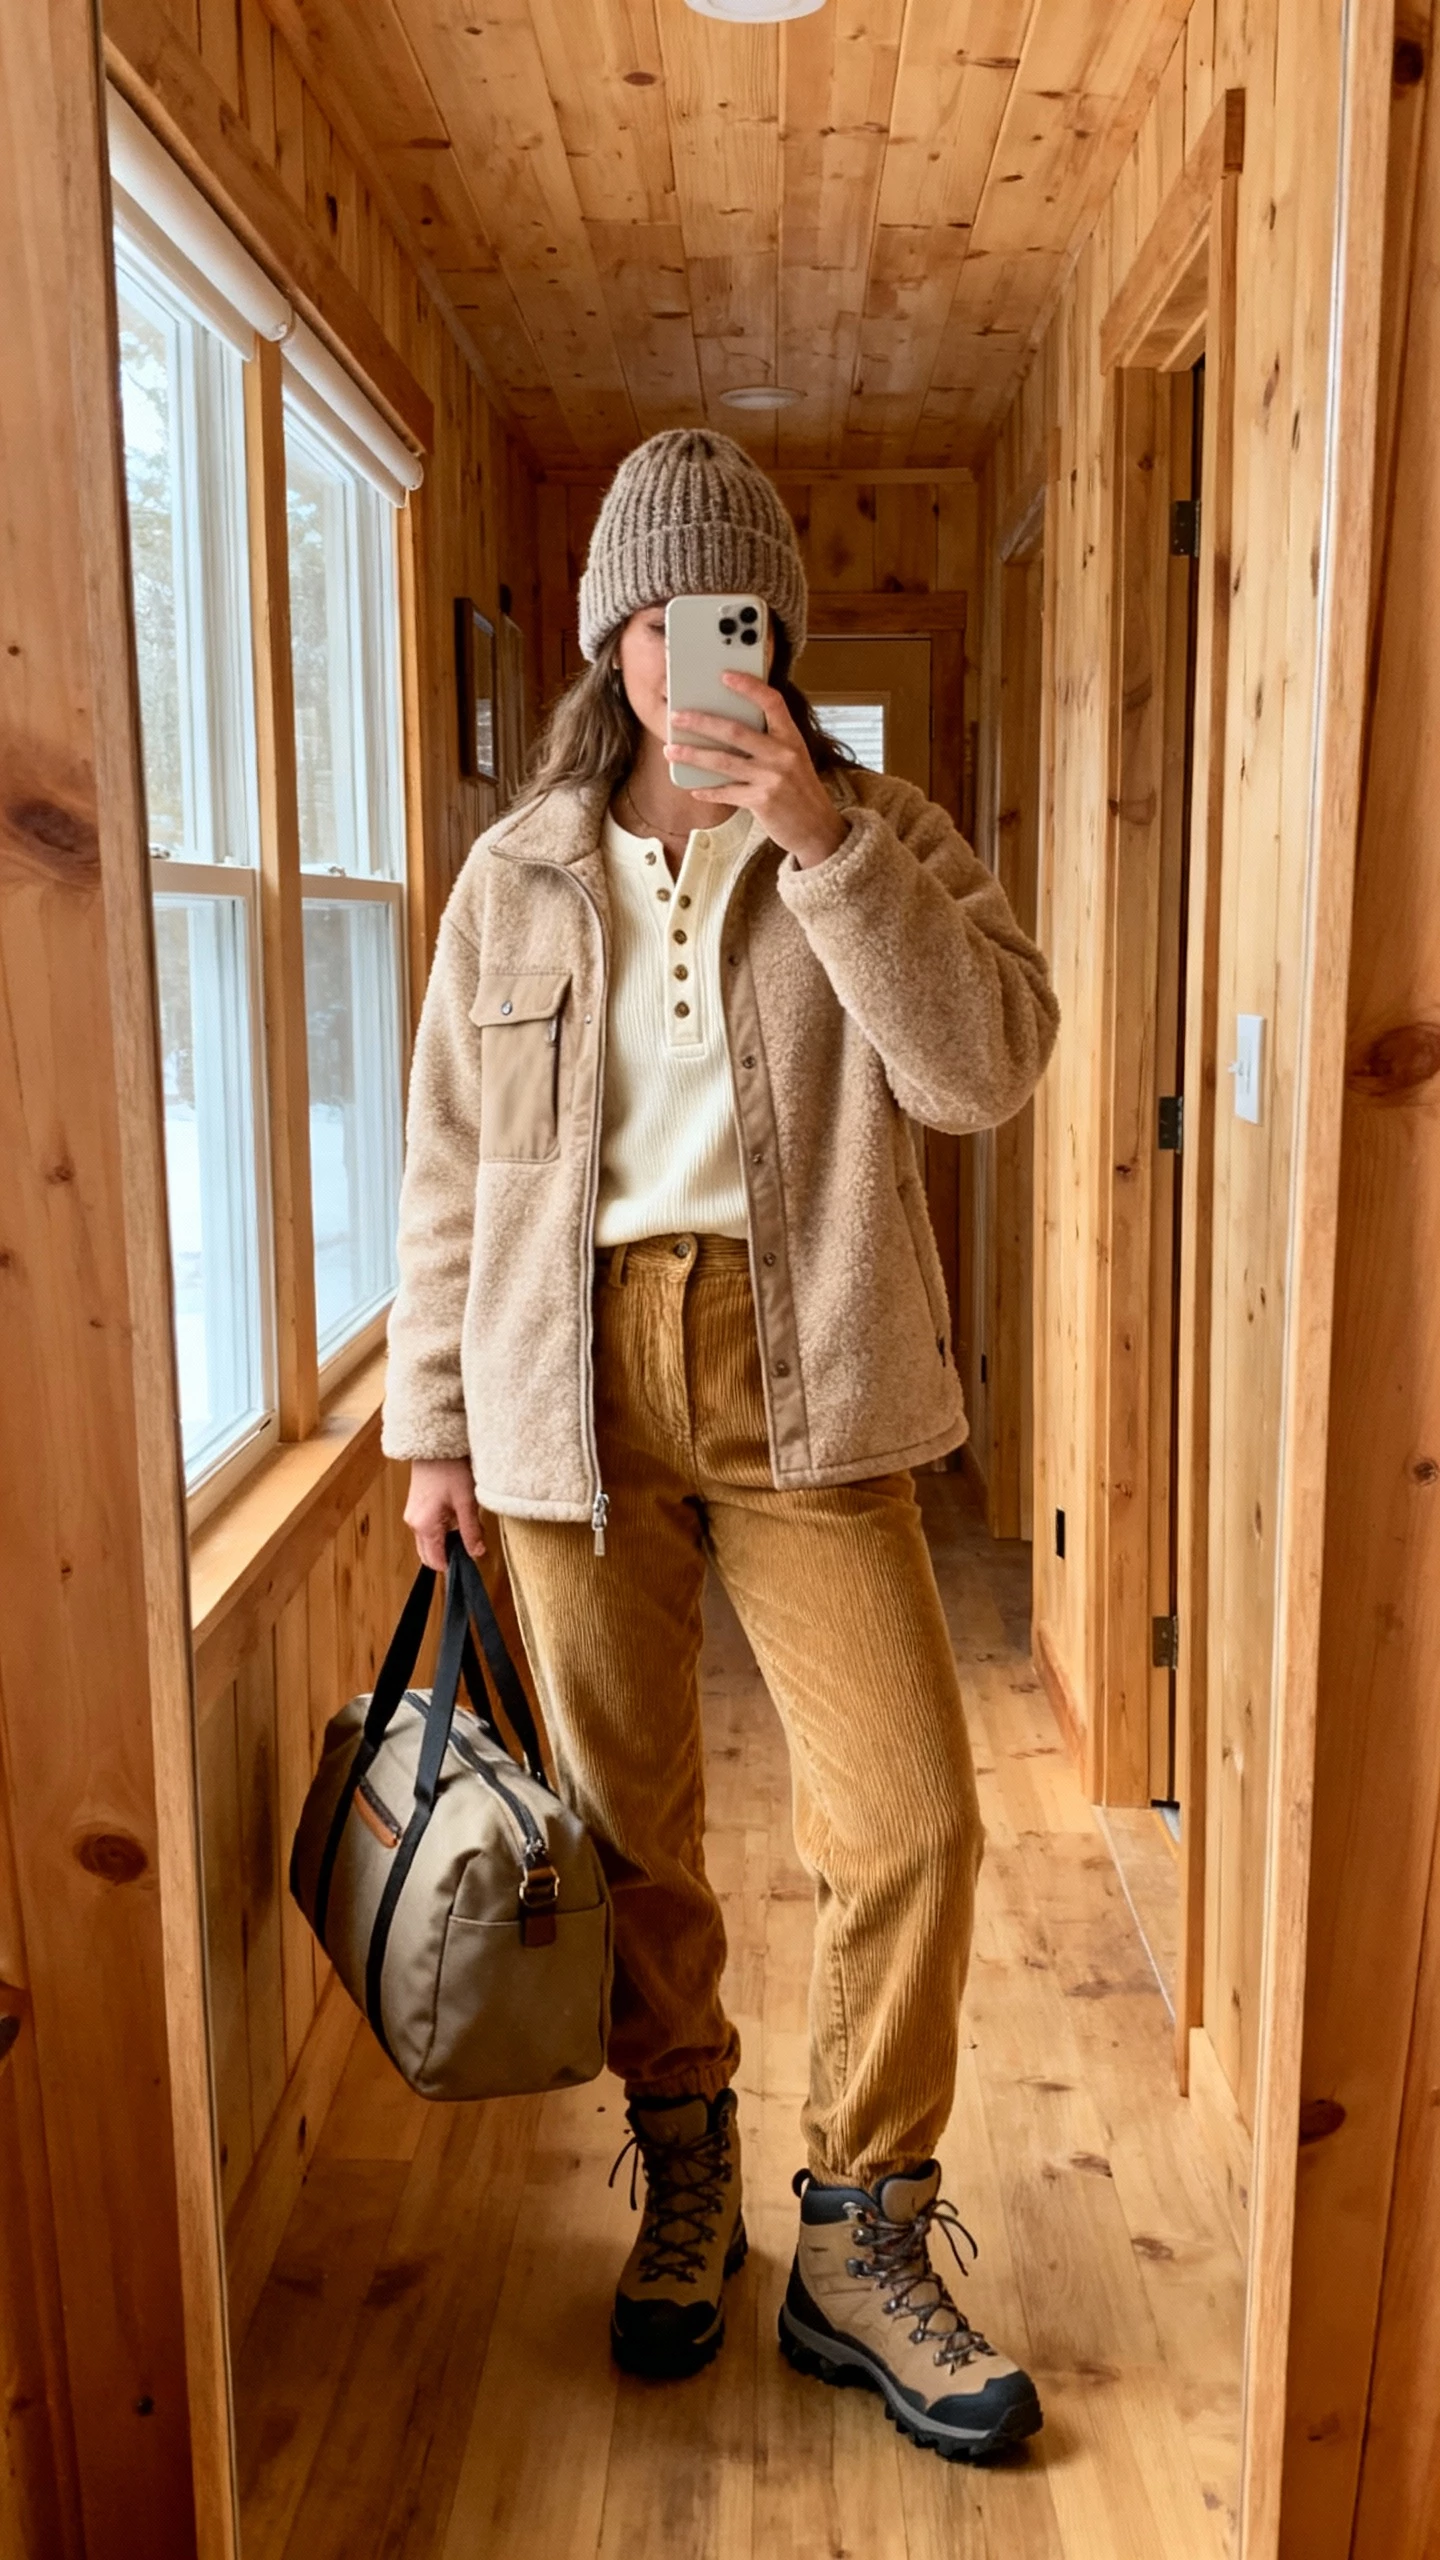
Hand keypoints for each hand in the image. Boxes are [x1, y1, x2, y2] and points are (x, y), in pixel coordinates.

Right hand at [405, 1458, 485, 1571]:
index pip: (436, 1561)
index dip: (454, 1565)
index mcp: (424, 1526)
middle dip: (451, 1554)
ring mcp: (413, 1515)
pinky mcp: (416, 1508)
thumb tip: (476, 1553)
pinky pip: (428, 1529)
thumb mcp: (467, 1502)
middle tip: (472, 1544)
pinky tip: (457, 1516)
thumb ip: (471, 1531)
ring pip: (429, 1542)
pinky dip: (442, 1530)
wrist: (434, 1444)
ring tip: (467, 1525)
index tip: (471, 1563)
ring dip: (447, 1542)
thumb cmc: (449, 1468)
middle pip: (430, 1555)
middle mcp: (414, 1524)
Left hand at [667, 671, 846, 868]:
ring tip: (671, 750)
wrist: (817, 828)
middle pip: (735, 731)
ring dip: (693, 755)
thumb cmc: (800, 789)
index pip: (772, 702)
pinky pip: (727, 792)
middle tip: (676, 717)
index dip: (749, 686)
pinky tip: (693, 787)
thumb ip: (769, 742)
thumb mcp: (794, 758)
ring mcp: (772, 778)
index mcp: (791, 738)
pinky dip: (708, 790)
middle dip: (701, 722)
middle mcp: (783, 755)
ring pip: (723, 761)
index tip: (725, 676)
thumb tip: (727, 730)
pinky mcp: (762, 801)